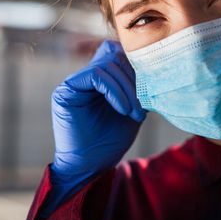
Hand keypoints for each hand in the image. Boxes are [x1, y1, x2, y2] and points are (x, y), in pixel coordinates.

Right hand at [48, 40, 145, 206]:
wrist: (91, 166)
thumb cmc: (111, 140)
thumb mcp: (132, 108)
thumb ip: (137, 86)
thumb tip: (154, 66)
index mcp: (101, 78)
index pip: (119, 53)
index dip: (137, 66)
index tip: (150, 89)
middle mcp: (86, 76)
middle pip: (115, 56)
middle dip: (135, 79)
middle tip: (144, 106)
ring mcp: (74, 82)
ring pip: (107, 65)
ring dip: (127, 89)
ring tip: (136, 112)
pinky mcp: (66, 90)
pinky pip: (95, 75)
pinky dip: (114, 91)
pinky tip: (123, 109)